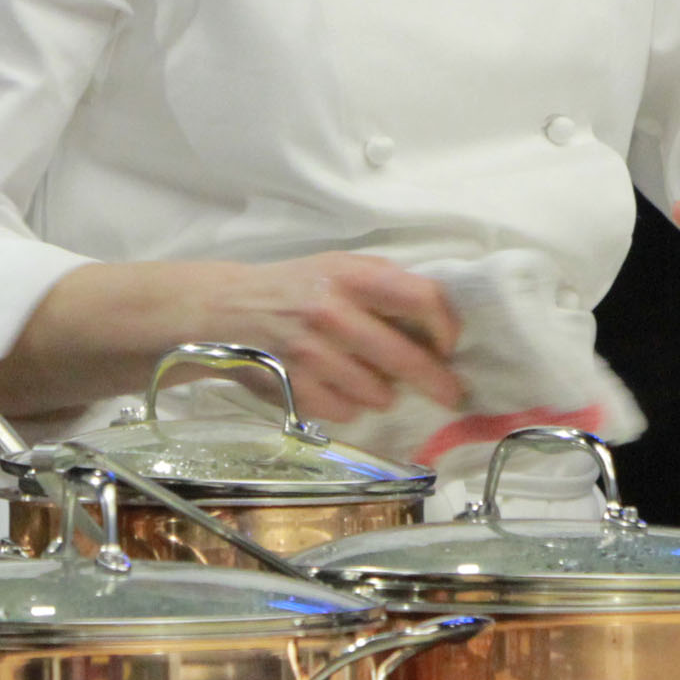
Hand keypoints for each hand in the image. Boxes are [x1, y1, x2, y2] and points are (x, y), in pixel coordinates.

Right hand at [191, 252, 465, 421]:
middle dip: (436, 381)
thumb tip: (440, 319)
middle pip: (405, 359)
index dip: (447, 326)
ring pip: (378, 394)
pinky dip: (350, 406)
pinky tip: (339, 388)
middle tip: (452, 394)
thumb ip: (387, 284)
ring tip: (371, 379)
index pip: (423, 299)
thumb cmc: (298, 287)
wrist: (227, 310)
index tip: (450, 345)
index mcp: (353, 276)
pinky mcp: (295, 389)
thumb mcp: (341, 267)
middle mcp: (334, 313)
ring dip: (384, 394)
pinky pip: (346, 412)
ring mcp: (312, 355)